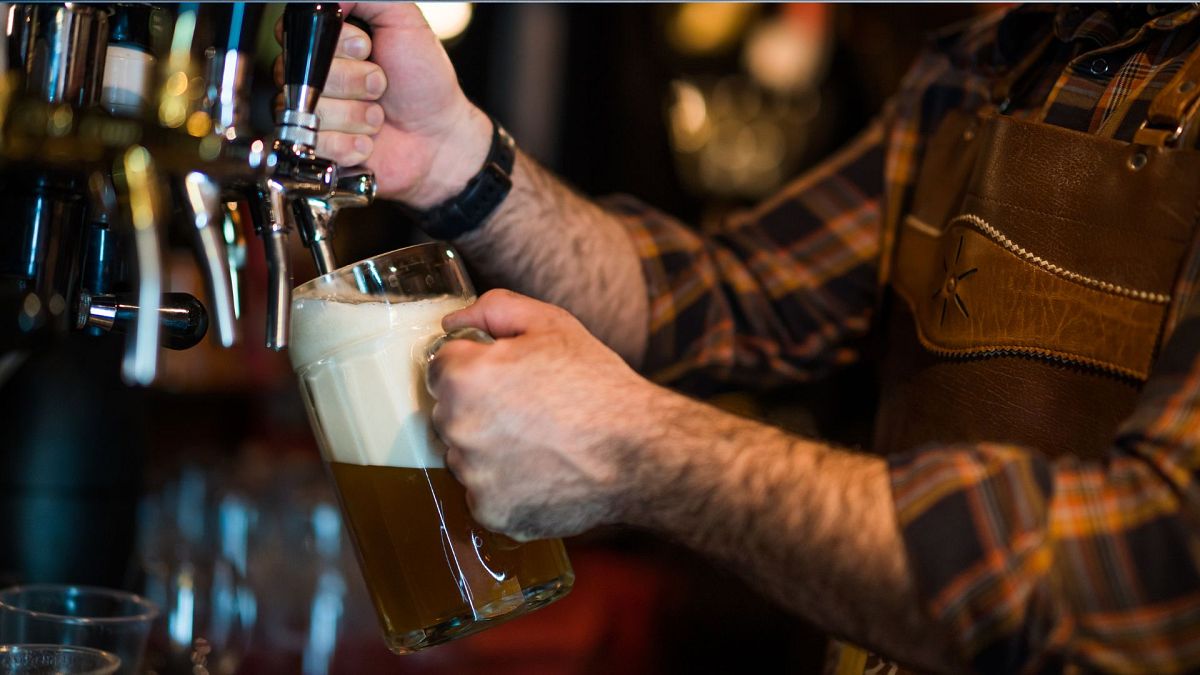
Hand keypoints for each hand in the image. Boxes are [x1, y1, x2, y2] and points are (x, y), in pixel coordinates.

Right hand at [274, 3, 491, 206]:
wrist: (440, 136)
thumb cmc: (424, 80)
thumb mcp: (403, 21)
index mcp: (327, 44)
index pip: (299, 36)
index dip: (336, 46)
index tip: (366, 50)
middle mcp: (313, 77)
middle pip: (302, 75)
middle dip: (353, 81)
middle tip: (380, 85)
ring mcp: (313, 115)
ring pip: (310, 111)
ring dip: (356, 114)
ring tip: (378, 114)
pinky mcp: (318, 149)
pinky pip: (317, 144)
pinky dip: (351, 143)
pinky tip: (368, 140)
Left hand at [427, 290, 657, 540]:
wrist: (639, 452)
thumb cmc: (596, 385)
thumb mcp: (551, 324)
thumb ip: (493, 310)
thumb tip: (453, 323)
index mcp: (464, 377)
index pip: (441, 367)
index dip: (475, 367)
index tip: (505, 377)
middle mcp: (458, 428)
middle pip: (449, 413)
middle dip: (478, 408)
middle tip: (528, 409)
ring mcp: (473, 475)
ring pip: (464, 456)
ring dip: (488, 449)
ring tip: (539, 442)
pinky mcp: (491, 511)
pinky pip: (485, 493)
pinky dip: (506, 486)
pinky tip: (541, 471)